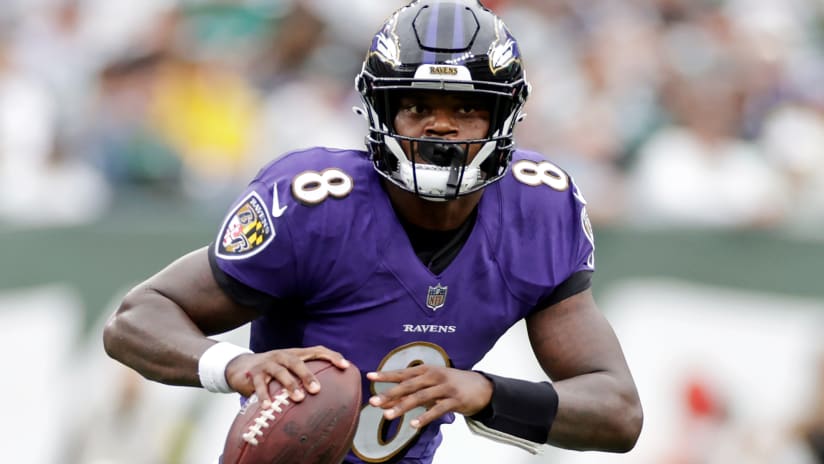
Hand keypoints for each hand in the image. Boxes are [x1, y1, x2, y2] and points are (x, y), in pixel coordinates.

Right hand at [225, 345, 349, 406]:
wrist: (242, 366)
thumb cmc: (274, 371)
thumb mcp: (290, 370)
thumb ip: (306, 378)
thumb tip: (332, 394)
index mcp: (295, 354)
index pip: (317, 351)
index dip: (332, 356)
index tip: (346, 366)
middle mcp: (282, 356)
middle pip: (297, 362)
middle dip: (308, 375)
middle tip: (317, 390)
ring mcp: (267, 364)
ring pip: (280, 372)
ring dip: (289, 385)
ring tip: (298, 398)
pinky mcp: (253, 374)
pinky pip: (259, 385)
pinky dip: (264, 396)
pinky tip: (268, 407)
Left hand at [366, 365, 492, 428]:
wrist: (480, 387)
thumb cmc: (449, 384)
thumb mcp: (430, 384)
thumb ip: (409, 393)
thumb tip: (384, 402)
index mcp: (426, 370)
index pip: (402, 373)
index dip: (386, 375)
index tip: (370, 376)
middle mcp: (434, 376)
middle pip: (409, 385)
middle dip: (390, 393)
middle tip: (373, 401)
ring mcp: (445, 388)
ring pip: (420, 397)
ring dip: (403, 406)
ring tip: (388, 415)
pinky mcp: (455, 400)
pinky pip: (437, 410)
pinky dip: (425, 417)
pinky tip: (413, 424)